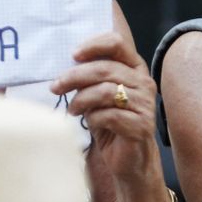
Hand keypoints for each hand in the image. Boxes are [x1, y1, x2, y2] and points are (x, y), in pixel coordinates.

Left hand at [50, 31, 160, 183]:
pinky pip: (109, 115)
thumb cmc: (110, 123)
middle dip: (75, 76)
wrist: (128, 158)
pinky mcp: (142, 125)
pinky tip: (89, 123)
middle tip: (56, 86)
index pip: (117, 43)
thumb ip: (90, 77)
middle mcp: (144, 82)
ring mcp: (146, 104)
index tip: (73, 55)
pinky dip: (93, 118)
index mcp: (135, 68)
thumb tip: (67, 65)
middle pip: (105, 68)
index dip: (93, 45)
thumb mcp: (98, 95)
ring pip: (105, 91)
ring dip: (81, 100)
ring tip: (72, 109)